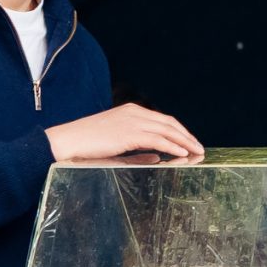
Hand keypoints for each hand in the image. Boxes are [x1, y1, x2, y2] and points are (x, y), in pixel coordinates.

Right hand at [45, 103, 204, 163]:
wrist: (67, 141)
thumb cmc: (87, 145)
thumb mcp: (116, 143)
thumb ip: (138, 148)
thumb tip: (157, 155)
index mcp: (130, 111)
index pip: (163, 120)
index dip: (179, 131)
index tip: (190, 141)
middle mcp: (134, 113)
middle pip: (169, 123)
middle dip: (186, 136)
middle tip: (199, 148)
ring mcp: (132, 121)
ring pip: (167, 130)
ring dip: (185, 141)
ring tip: (197, 152)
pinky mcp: (129, 133)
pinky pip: (158, 139)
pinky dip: (173, 146)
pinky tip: (182, 153)